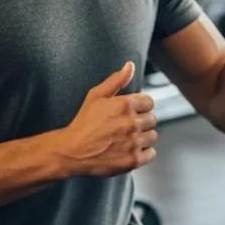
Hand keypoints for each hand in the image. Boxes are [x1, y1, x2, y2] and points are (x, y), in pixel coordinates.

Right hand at [57, 61, 156, 176]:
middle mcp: (132, 123)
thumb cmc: (83, 122)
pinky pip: (151, 153)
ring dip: (143, 137)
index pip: (150, 102)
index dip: (140, 107)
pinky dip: (143, 153)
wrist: (72, 151)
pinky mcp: (133, 159)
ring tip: (127, 139)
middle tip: (126, 127)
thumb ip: (116, 80)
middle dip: (141, 121)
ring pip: (153, 136)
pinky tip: (129, 150)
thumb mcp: (96, 96)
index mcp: (125, 105)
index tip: (130, 113)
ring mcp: (133, 142)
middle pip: (152, 119)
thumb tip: (130, 65)